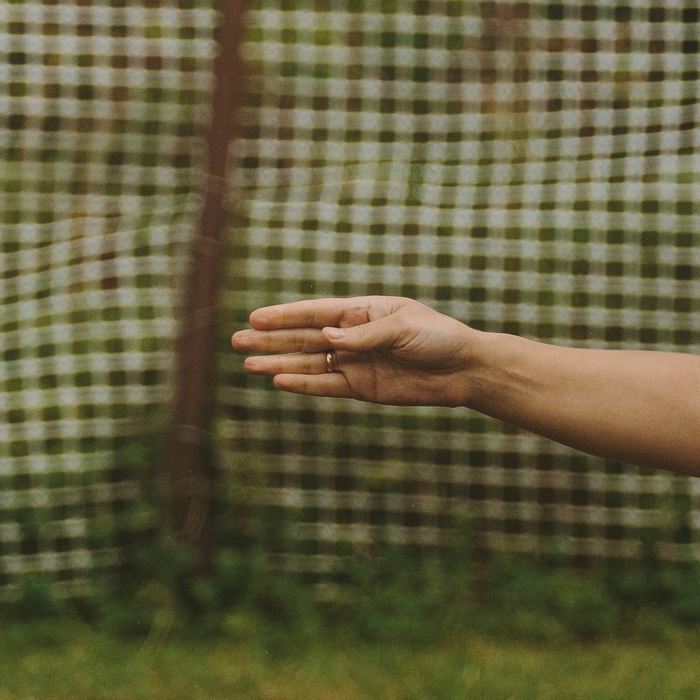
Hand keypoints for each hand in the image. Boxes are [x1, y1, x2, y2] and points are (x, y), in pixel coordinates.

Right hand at [232, 296, 480, 405]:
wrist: (464, 369)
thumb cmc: (439, 337)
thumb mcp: (404, 327)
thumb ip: (364, 334)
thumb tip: (327, 338)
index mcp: (363, 311)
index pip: (316, 313)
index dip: (285, 316)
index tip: (255, 317)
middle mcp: (353, 336)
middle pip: (304, 338)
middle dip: (271, 339)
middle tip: (235, 340)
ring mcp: (355, 363)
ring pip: (309, 363)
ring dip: (279, 363)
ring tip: (248, 364)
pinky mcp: (363, 388)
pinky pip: (327, 386)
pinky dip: (304, 385)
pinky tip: (279, 381)